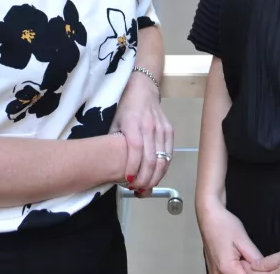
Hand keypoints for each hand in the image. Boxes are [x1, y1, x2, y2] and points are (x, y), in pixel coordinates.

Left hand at [111, 70, 172, 193]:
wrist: (143, 90)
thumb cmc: (125, 108)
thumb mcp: (114, 122)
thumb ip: (114, 143)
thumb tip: (110, 167)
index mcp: (133, 124)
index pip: (136, 149)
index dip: (133, 167)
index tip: (128, 181)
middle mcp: (149, 126)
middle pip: (151, 159)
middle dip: (144, 179)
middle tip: (137, 190)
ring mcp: (161, 129)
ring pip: (162, 160)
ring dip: (155, 178)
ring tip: (145, 188)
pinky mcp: (169, 131)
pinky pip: (168, 155)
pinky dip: (163, 169)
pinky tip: (155, 176)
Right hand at [199, 201, 262, 273]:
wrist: (209, 217)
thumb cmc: (224, 225)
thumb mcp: (243, 240)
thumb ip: (255, 258)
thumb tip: (266, 270)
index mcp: (227, 269)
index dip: (259, 272)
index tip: (262, 263)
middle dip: (251, 271)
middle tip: (253, 256)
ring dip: (245, 270)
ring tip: (245, 256)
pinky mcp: (214, 271)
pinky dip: (237, 269)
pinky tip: (239, 259)